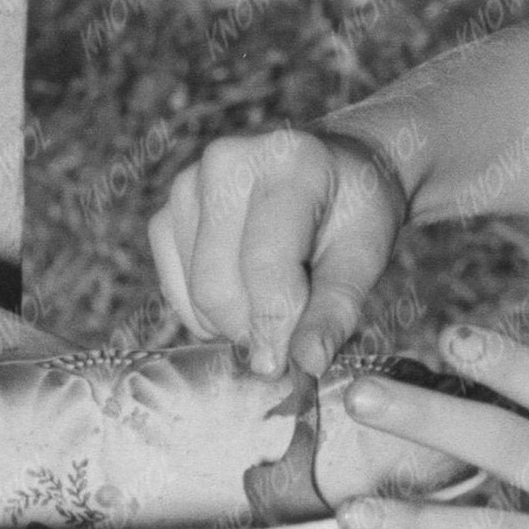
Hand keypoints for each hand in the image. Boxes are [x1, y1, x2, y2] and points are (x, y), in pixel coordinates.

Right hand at [146, 121, 408, 376]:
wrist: (327, 169)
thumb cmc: (353, 210)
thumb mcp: (365, 255)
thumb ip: (336, 311)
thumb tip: (306, 365)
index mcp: (288, 162)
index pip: (265, 263)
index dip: (273, 326)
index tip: (286, 366)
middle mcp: (226, 162)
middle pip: (217, 286)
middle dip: (252, 328)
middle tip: (289, 334)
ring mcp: (186, 185)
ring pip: (195, 296)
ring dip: (234, 321)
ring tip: (274, 300)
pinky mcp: (164, 212)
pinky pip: (175, 291)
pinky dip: (208, 312)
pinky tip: (244, 293)